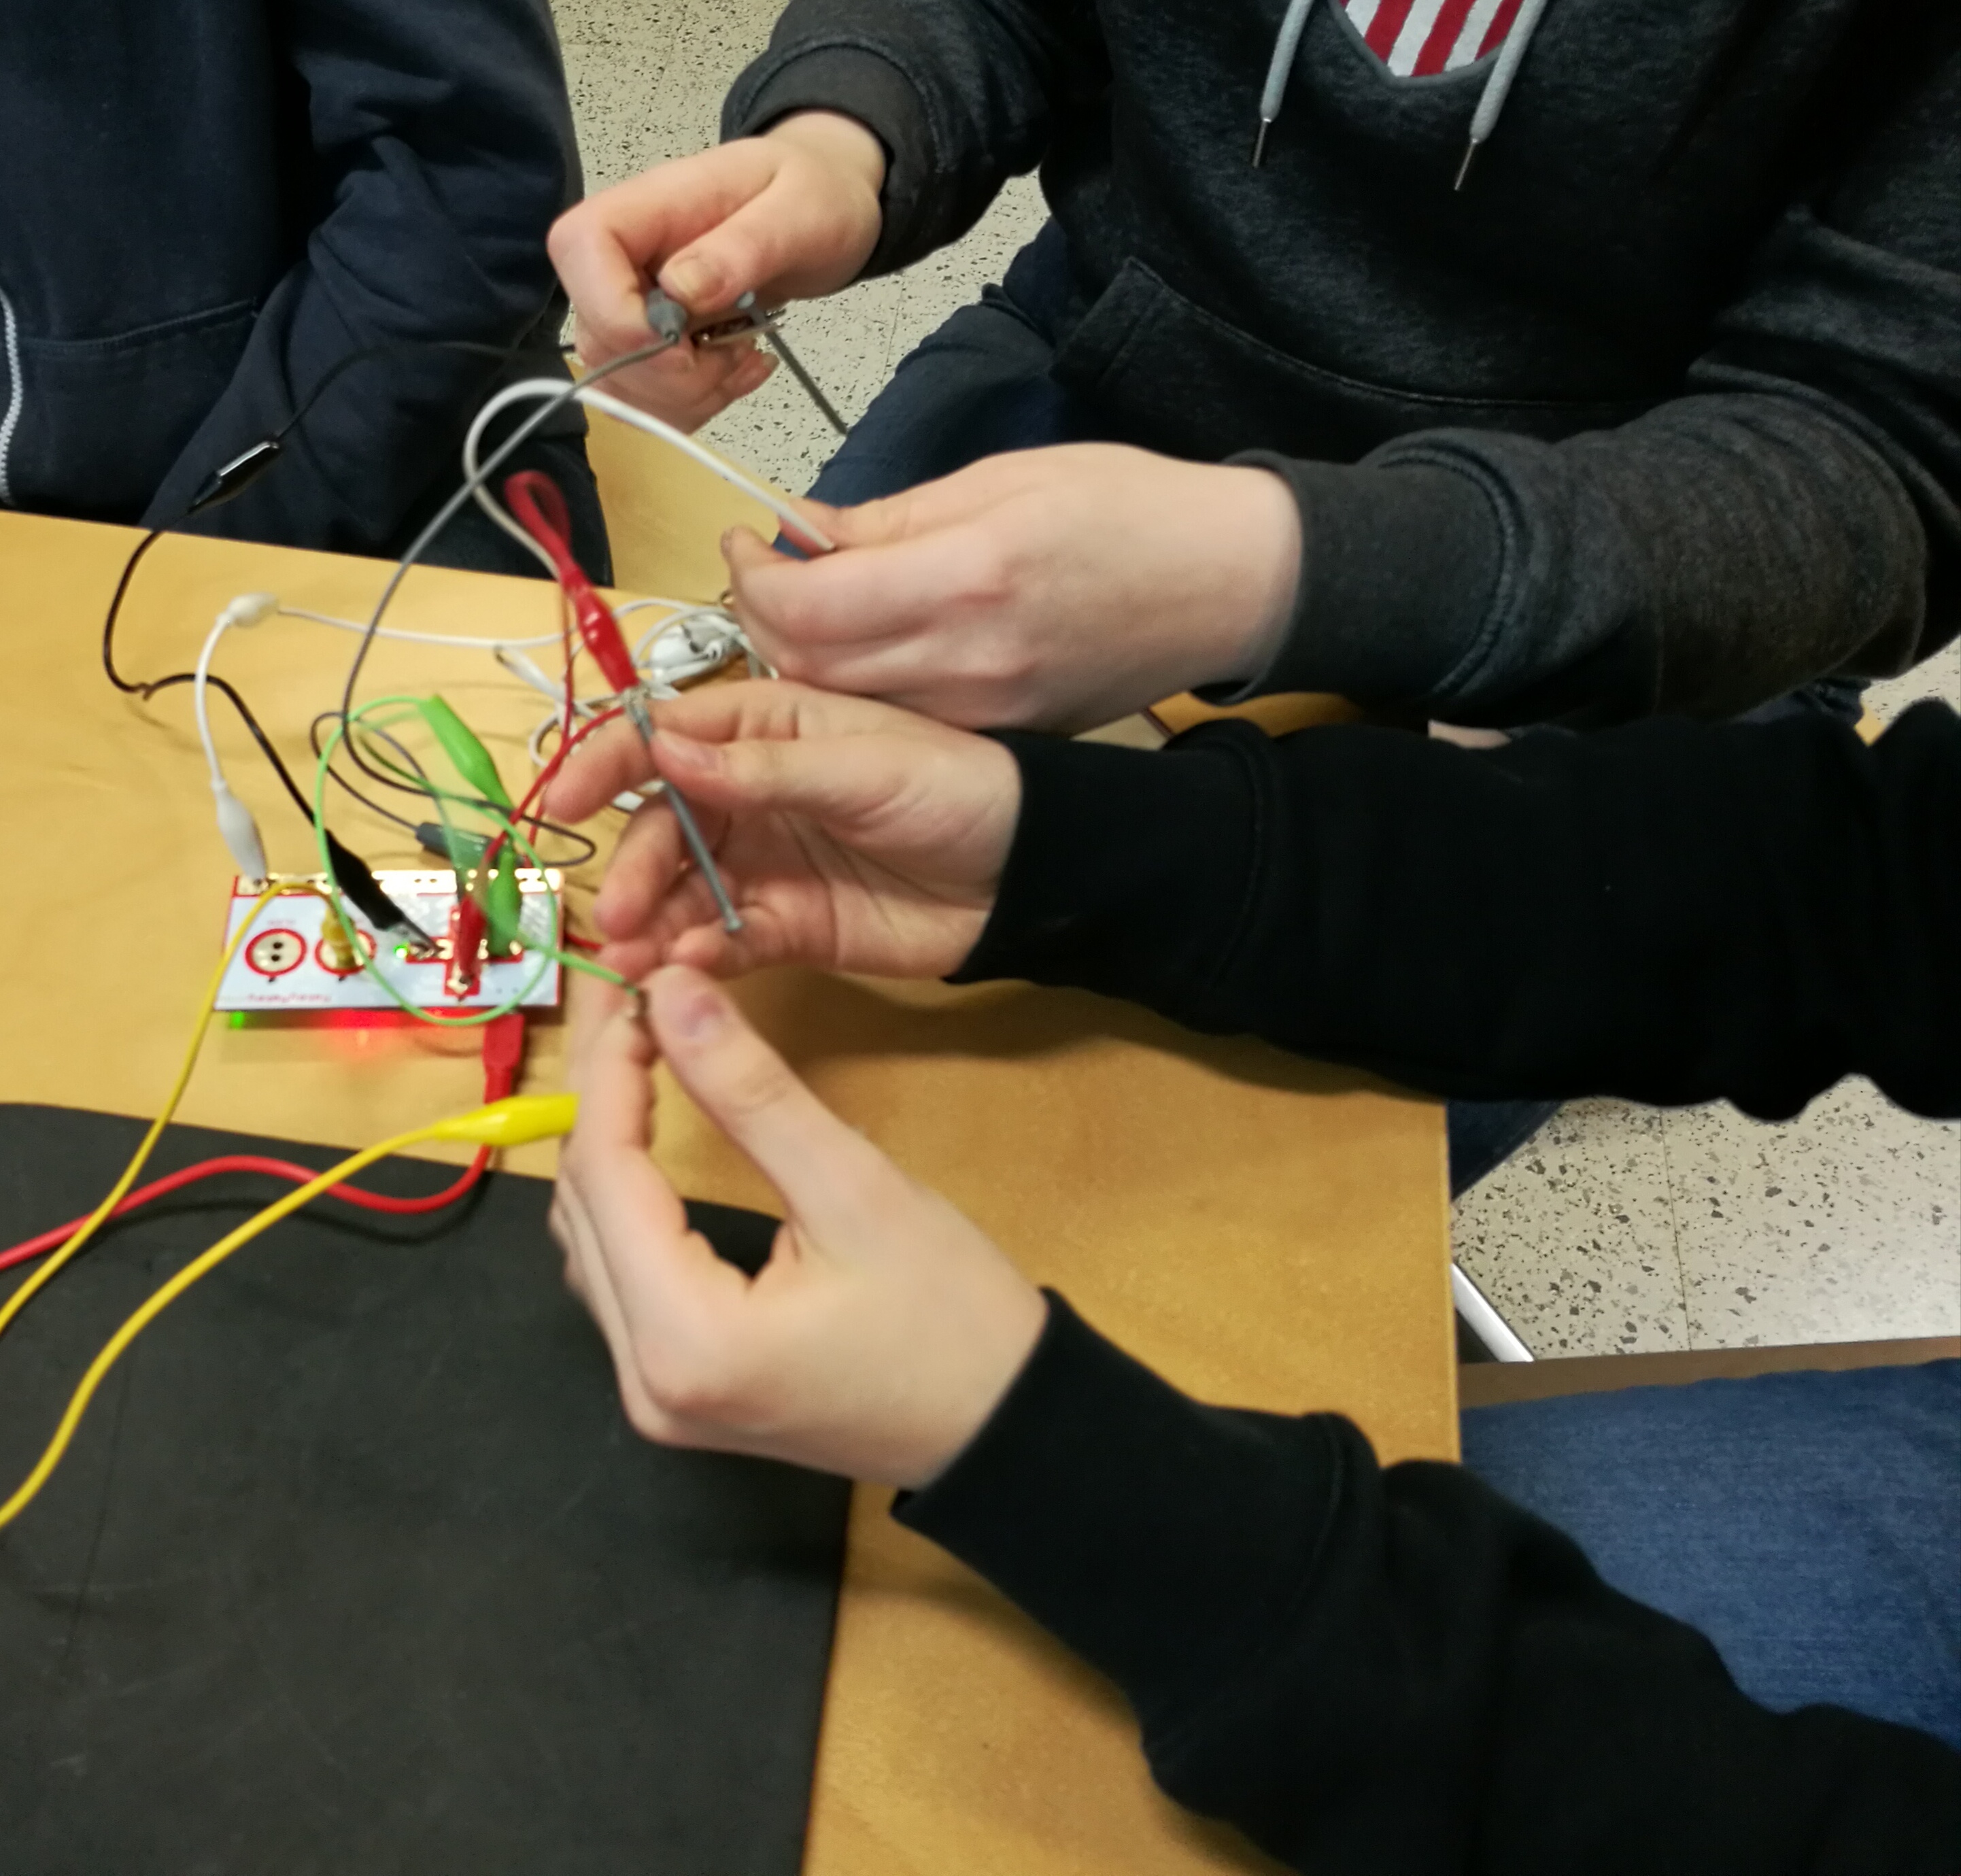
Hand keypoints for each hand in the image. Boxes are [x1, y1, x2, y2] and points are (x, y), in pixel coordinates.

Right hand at [543, 682, 1018, 984]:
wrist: (1023, 871)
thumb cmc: (953, 786)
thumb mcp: (863, 765)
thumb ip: (764, 769)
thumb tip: (667, 754)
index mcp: (761, 728)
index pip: (662, 739)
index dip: (606, 765)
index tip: (562, 800)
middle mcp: (745, 795)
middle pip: (661, 828)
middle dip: (634, 870)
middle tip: (617, 915)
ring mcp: (761, 863)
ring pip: (682, 892)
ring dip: (651, 924)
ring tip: (631, 959)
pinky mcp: (784, 926)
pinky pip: (723, 941)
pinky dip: (696, 958)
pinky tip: (680, 971)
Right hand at [548, 112, 884, 430]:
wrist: (825, 208)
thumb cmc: (812, 196)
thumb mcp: (796, 213)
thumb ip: (740, 248)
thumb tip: (680, 291)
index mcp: (646, 205)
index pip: (578, 250)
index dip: (613, 312)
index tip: (681, 342)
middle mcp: (625, 258)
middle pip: (599, 338)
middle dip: (672, 374)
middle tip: (738, 351)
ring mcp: (633, 306)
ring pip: (623, 383)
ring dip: (691, 396)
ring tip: (745, 356)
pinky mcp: (651, 344)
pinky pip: (651, 400)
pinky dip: (698, 404)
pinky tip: (738, 370)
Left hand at [550, 968, 1046, 1485]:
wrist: (1007, 1427)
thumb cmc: (952, 1316)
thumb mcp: (856, 1190)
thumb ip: (752, 1092)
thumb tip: (673, 992)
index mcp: (685, 1340)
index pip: (604, 1175)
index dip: (612, 1071)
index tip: (641, 987)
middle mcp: (644, 1381)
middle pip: (583, 1208)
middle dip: (601, 1096)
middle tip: (633, 997)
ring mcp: (655, 1397)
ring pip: (592, 1242)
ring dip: (606, 1144)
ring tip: (637, 1049)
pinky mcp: (679, 1393)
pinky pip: (621, 1279)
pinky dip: (627, 1200)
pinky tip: (649, 1135)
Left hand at [723, 444, 1302, 731]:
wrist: (1229, 584)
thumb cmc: (1132, 511)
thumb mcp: (1003, 479)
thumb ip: (889, 518)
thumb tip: (800, 531)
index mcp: (968, 575)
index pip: (811, 606)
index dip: (756, 579)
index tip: (747, 544)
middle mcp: (970, 660)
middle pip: (812, 669)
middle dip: (765, 624)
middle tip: (766, 576)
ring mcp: (987, 709)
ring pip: (847, 707)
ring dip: (805, 664)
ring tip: (810, 610)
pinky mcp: (1003, 734)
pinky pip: (901, 722)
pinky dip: (861, 692)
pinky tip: (866, 650)